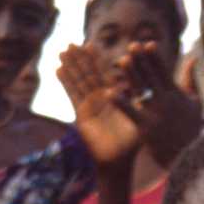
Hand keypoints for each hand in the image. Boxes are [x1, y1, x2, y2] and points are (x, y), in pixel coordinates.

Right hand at [57, 44, 140, 168]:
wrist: (119, 160)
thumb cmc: (132, 141)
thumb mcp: (138, 112)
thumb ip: (138, 93)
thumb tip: (145, 74)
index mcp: (113, 96)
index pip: (103, 73)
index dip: (96, 59)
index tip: (90, 44)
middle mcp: (99, 99)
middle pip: (88, 74)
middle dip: (79, 59)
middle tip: (71, 43)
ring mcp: (89, 106)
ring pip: (78, 81)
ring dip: (70, 66)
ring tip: (62, 51)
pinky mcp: (81, 114)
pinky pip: (73, 94)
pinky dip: (65, 82)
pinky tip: (58, 70)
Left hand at [114, 43, 201, 166]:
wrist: (190, 158)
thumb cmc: (192, 130)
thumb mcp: (196, 102)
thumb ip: (191, 79)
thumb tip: (192, 57)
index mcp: (176, 94)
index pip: (164, 70)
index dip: (155, 57)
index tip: (147, 44)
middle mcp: (165, 101)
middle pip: (151, 76)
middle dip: (141, 60)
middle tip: (131, 45)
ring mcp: (155, 114)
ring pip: (141, 90)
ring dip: (131, 74)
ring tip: (122, 61)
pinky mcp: (146, 128)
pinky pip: (131, 112)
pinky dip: (121, 102)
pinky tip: (110, 93)